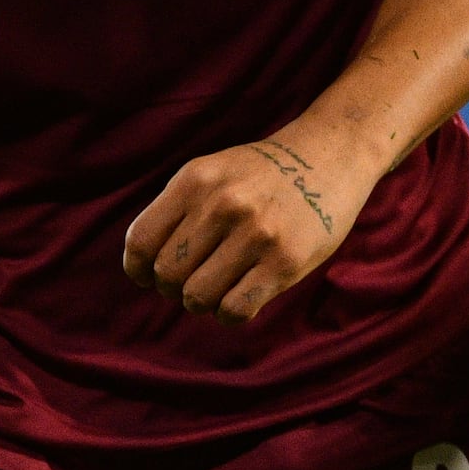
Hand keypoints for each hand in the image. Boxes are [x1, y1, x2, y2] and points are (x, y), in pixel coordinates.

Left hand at [123, 135, 357, 320]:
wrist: (330, 156)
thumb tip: (146, 270)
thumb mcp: (213, 173)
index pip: (142, 241)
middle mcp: (222, 204)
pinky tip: (238, 299)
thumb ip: (178, 210)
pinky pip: (235, 310)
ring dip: (202, 302)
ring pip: (198, 297)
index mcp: (195, 180)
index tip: (149, 276)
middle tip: (192, 281)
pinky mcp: (287, 261)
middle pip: (168, 274)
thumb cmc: (263, 175)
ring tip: (217, 289)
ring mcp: (256, 234)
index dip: (138, 269)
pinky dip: (228, 313)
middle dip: (173, 287)